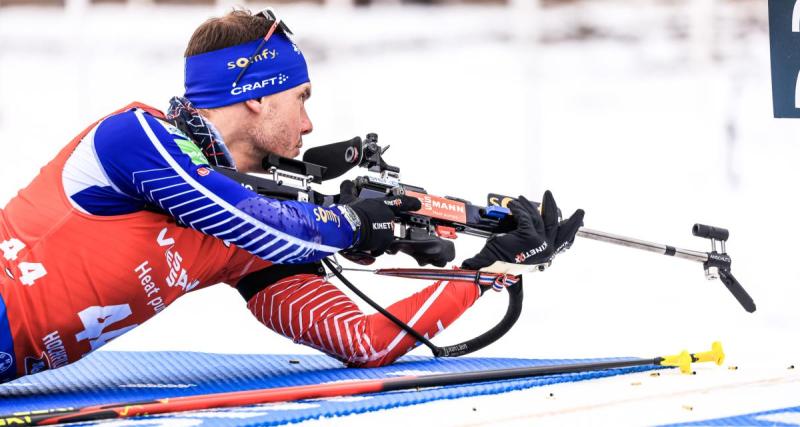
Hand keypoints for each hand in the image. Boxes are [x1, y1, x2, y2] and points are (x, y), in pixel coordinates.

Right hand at [338, 180, 421, 254]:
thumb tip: (347, 183)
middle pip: (389, 222)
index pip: (401, 201)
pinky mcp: (385, 242)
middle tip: (371, 227)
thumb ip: (349, 189)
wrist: (348, 227)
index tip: (418, 204)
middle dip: (381, 225)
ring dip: (377, 237)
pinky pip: (381, 247)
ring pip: (385, 235)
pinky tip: (366, 246)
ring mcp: (388, 229)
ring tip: (365, 235)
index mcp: (381, 204)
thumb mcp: (348, 198)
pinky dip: (374, 248)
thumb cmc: (349, 213)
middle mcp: (387, 215)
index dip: (411, 202)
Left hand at [462, 191, 583, 269]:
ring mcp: (539, 242)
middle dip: (552, 206)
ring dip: (527, 205)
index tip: (570, 217)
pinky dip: (517, 209)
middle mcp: (547, 249)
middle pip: (555, 223)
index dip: (570, 226)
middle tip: (548, 194)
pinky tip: (512, 205)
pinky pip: (523, 216)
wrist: (491, 268)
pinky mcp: (528, 235)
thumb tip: (537, 229)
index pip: (565, 239)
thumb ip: (535, 245)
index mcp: (548, 254)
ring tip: (521, 199)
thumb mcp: (523, 254)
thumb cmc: (504, 263)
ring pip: (537, 217)